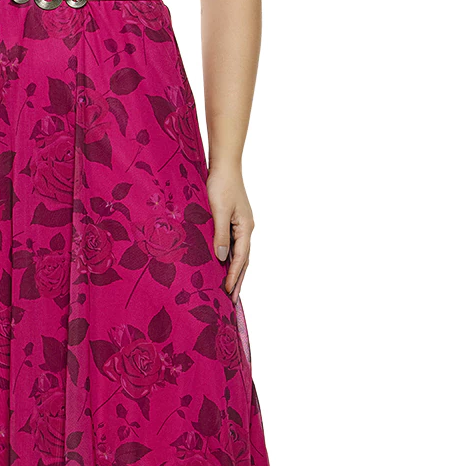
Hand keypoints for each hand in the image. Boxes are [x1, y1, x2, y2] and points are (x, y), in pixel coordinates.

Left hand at [206, 165, 254, 302]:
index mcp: (245, 228)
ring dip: (234, 270)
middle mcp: (246, 228)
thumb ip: (220, 234)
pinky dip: (229, 257)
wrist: (224, 164)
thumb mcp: (219, 210)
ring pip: (239, 253)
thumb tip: (221, 257)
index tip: (228, 293)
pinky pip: (232, 244)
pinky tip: (222, 263)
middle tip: (232, 300)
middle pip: (244, 260)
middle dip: (238, 279)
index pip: (241, 258)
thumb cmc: (221, 184)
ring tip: (229, 288)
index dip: (234, 276)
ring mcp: (240, 224)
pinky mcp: (233, 220)